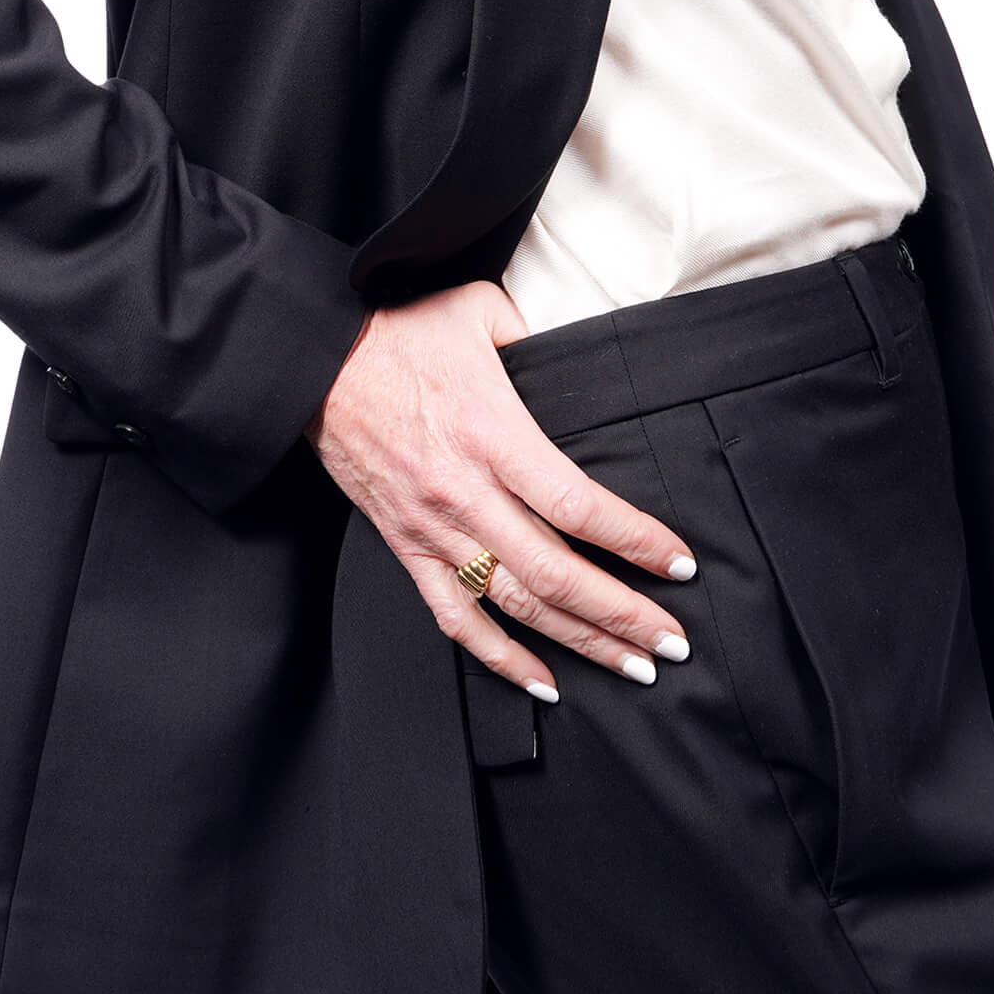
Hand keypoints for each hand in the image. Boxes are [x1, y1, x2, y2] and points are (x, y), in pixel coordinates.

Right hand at [304, 277, 696, 702]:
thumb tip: (579, 350)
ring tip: (631, 666)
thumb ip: (536, 335)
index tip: (679, 564)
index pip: (578, 506)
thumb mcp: (479, 310)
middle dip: (622, 614)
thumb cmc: (398, 328)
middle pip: (556, 573)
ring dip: (579, 642)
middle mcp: (465, 491)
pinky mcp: (404, 544)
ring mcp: (432, 526)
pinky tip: (542, 682)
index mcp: (493, 432)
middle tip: (672, 643)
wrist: (313, 358)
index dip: (635, 541)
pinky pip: (455, 616)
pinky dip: (499, 657)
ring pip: (515, 604)